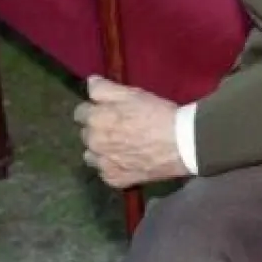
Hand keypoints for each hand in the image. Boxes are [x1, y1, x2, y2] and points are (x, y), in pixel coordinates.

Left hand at [74, 76, 188, 188]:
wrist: (182, 144)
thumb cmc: (158, 114)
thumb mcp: (133, 94)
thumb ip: (105, 88)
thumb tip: (89, 82)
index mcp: (96, 119)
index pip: (80, 112)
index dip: (94, 109)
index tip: (108, 110)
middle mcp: (93, 143)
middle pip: (85, 134)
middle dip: (97, 129)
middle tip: (119, 127)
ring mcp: (102, 164)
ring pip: (91, 155)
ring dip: (101, 150)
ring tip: (121, 146)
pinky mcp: (113, 179)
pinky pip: (104, 171)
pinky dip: (112, 166)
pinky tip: (128, 160)